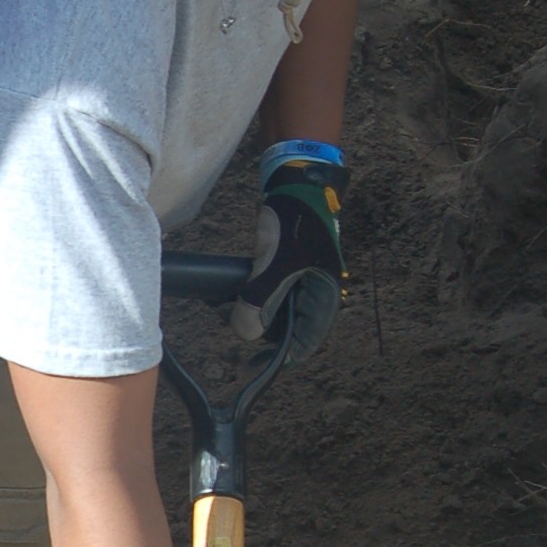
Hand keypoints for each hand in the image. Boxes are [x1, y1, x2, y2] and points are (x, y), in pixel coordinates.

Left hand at [230, 142, 345, 361]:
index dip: (279, 357)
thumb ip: (260, 301)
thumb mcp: (277, 264)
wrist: (297, 182)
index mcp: (324, 299)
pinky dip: (248, 293)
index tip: (253, 364)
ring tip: (222, 304)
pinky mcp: (284, 267)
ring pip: (272, 309)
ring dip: (248, 310)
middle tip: (228, 319)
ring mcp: (300, 280)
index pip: (303, 343)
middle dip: (256, 327)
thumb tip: (244, 332)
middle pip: (284, 328)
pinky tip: (227, 292)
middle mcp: (314, 294)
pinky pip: (265, 291)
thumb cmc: (298, 221)